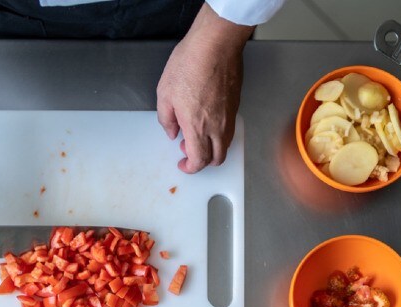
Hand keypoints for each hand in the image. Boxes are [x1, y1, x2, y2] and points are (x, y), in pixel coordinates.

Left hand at [156, 3, 253, 172]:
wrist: (215, 44)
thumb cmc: (189, 64)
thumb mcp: (164, 93)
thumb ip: (166, 119)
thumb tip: (172, 133)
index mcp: (197, 126)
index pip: (199, 160)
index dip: (190, 167)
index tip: (182, 164)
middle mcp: (218, 126)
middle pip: (217, 158)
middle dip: (203, 161)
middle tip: (188, 149)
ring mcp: (230, 115)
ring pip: (226, 145)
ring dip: (212, 147)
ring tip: (196, 133)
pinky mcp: (236, 104)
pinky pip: (230, 129)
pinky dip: (219, 134)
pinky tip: (207, 119)